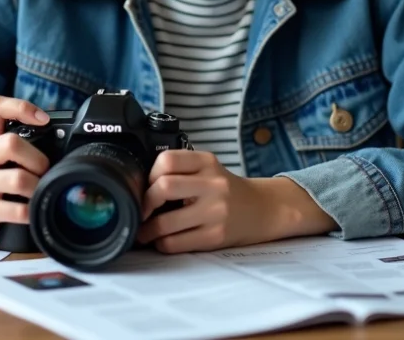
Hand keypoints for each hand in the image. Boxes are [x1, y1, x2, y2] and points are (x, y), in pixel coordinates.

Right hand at [0, 95, 50, 246]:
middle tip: (45, 172)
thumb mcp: (2, 159)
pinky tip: (33, 212)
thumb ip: (22, 145)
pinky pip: (17, 210)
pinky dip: (33, 211)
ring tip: (40, 193)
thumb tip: (60, 138)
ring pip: (18, 179)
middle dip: (38, 160)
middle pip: (11, 144)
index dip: (21, 107)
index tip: (44, 121)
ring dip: (38, 187)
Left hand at [134, 150, 281, 253]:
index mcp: (207, 162)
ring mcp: (216, 212)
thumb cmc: (227, 190)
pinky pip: (175, 243)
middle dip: (144, 203)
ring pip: (164, 222)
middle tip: (141, 211)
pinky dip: (161, 243)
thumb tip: (140, 188)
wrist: (263, 209)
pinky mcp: (215, 236)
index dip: (149, 175)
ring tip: (144, 232)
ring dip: (147, 230)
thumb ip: (181, 171)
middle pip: (163, 187)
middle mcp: (213, 184)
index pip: (167, 160)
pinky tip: (163, 240)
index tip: (147, 186)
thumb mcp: (209, 169)